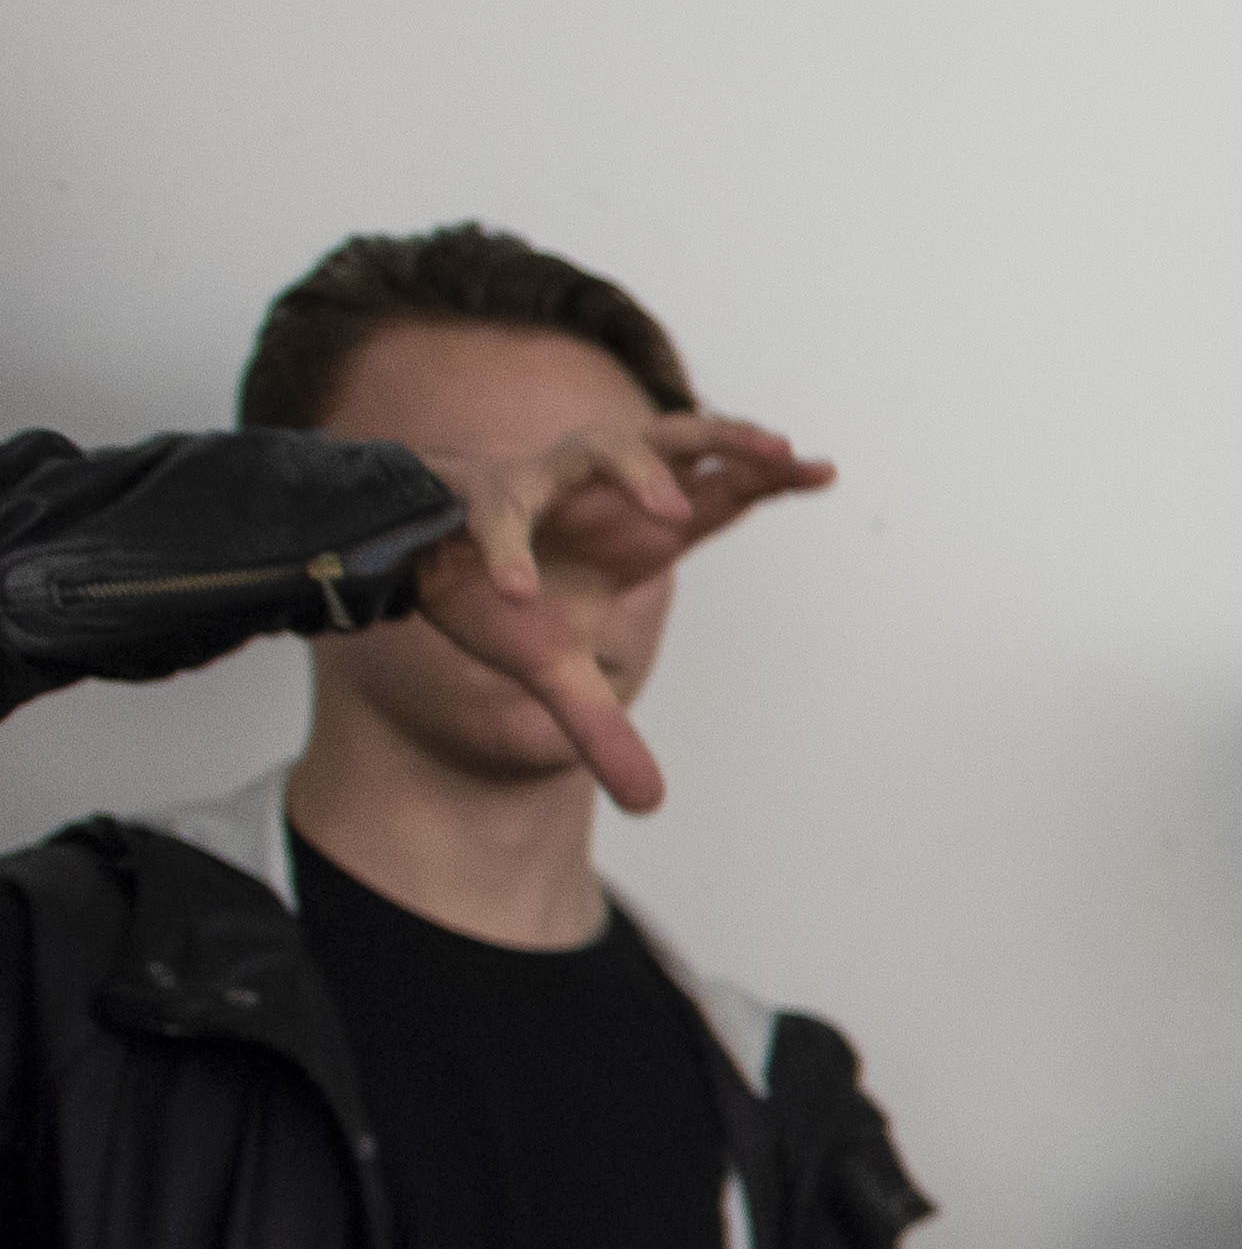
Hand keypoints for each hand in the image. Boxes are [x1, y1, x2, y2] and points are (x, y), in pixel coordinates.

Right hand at [403, 406, 835, 813]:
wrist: (411, 563)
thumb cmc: (501, 602)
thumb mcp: (557, 675)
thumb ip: (604, 731)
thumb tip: (648, 807)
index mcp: (637, 529)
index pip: (717, 495)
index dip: (766, 477)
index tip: (823, 468)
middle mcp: (600, 494)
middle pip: (679, 445)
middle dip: (729, 442)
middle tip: (779, 452)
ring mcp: (544, 485)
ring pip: (601, 448)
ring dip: (639, 471)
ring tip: (674, 512)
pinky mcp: (479, 496)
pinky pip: (499, 516)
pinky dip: (508, 551)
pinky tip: (518, 592)